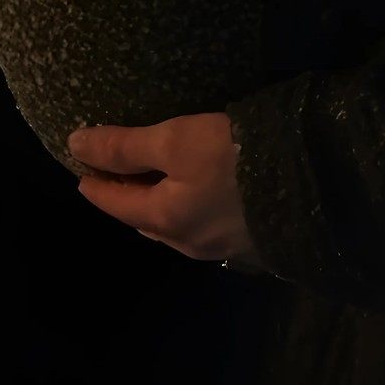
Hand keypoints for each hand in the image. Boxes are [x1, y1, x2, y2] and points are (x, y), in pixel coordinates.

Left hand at [68, 112, 268, 271]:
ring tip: (153, 186)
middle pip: (145, 220)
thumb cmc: (232, 156)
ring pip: (175, 227)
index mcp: (164, 219)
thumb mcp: (175, 139)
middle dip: (127, 198)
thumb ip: (126, 145)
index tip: (80, 172)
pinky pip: (204, 226)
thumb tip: (75, 145)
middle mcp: (187, 241)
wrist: (309, 180)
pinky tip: (200, 198)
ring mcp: (220, 245)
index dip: (96, 185)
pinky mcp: (250, 237)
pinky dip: (188, 210)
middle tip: (114, 174)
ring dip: (158, 206)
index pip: (116, 204)